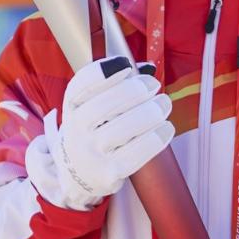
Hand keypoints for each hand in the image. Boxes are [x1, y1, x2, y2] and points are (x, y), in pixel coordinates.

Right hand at [52, 56, 172, 209]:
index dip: (104, 71)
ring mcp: (92, 154)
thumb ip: (116, 85)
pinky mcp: (109, 173)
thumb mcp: (92, 107)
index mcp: (71, 109)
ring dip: (151, 111)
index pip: (81, 86)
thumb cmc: (94, 130)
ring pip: (126, 127)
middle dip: (137, 89)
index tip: (126, 64)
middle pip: (107, 104)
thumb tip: (148, 68)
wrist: (78, 174)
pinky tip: (166, 127)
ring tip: (164, 104)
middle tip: (154, 85)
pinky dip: (157, 136)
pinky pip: (138, 152)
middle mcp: (76, 131)